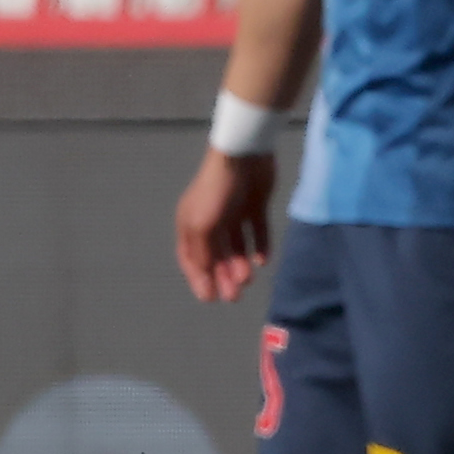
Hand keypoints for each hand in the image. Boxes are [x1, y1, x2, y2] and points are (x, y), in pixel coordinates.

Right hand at [173, 148, 277, 302]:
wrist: (243, 155)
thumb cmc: (216, 191)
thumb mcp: (202, 225)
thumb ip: (203, 252)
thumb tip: (205, 276)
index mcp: (191, 223)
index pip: (191, 257)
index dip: (199, 278)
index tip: (210, 298)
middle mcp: (210, 220)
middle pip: (215, 255)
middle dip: (223, 277)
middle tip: (234, 297)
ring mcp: (233, 212)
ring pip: (235, 246)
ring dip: (239, 264)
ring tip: (249, 279)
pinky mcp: (255, 206)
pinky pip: (257, 231)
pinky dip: (259, 246)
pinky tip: (263, 261)